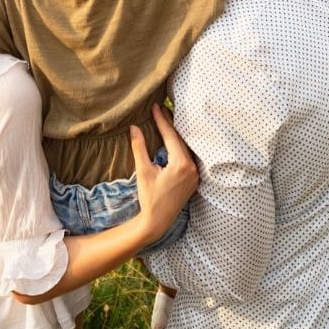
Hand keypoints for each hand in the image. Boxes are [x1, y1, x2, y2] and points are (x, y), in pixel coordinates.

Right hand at [129, 104, 197, 241]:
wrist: (157, 222)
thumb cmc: (149, 198)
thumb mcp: (143, 171)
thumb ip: (139, 148)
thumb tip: (134, 127)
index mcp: (181, 164)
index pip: (171, 136)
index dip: (162, 120)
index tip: (155, 107)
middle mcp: (192, 168)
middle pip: (180, 140)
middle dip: (170, 125)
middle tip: (161, 110)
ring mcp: (195, 175)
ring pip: (185, 148)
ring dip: (176, 136)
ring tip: (166, 122)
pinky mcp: (193, 180)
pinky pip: (188, 158)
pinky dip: (180, 148)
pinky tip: (173, 142)